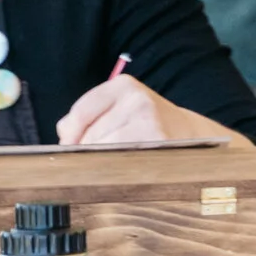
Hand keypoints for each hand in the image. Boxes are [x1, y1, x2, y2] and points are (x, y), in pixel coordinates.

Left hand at [57, 74, 240, 155]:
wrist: (191, 135)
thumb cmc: (147, 124)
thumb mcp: (119, 108)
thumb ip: (86, 117)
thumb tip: (64, 138)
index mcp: (124, 85)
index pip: (80, 113)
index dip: (70, 135)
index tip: (70, 147)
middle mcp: (137, 99)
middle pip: (88, 136)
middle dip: (86, 151)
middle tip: (99, 157)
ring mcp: (149, 121)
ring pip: (102, 151)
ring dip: (100, 163)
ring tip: (115, 162)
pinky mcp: (157, 143)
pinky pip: (119, 163)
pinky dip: (115, 170)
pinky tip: (124, 169)